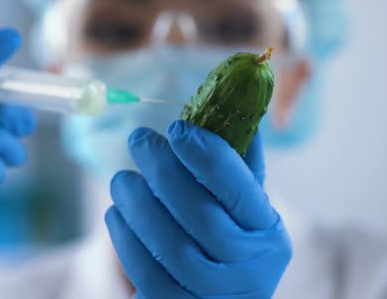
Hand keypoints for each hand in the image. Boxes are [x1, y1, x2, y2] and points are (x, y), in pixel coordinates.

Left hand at [105, 120, 291, 298]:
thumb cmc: (225, 243)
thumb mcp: (241, 210)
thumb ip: (237, 167)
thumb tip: (230, 107)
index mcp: (267, 235)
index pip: (240, 190)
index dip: (208, 156)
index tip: (178, 127)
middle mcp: (248, 270)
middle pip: (202, 217)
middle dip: (165, 172)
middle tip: (139, 140)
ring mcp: (212, 295)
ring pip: (170, 246)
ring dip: (138, 203)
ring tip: (122, 179)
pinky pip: (144, 273)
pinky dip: (125, 237)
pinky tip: (118, 213)